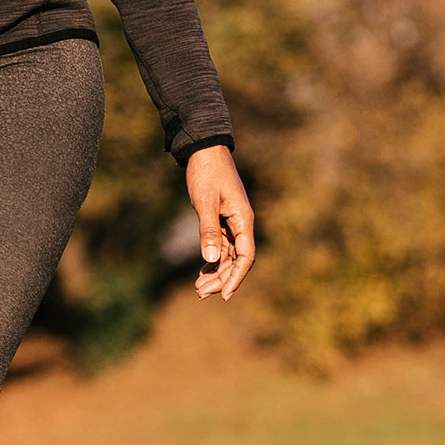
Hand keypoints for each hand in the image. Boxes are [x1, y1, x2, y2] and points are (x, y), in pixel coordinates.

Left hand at [186, 146, 254, 298]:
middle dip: (222, 278)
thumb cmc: (206, 173)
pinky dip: (213, 259)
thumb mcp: (205, 202)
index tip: (224, 295)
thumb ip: (209, 230)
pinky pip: (222, 245)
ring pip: (229, 255)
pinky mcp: (222, 219)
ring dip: (216, 272)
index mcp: (243, 220)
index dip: (236, 277)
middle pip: (237, 260)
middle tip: (201, 293)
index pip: (246, 257)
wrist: (204, 150)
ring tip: (199, 288)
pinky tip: (203, 270)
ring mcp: (232, 222)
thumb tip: (213, 259)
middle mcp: (241, 224)